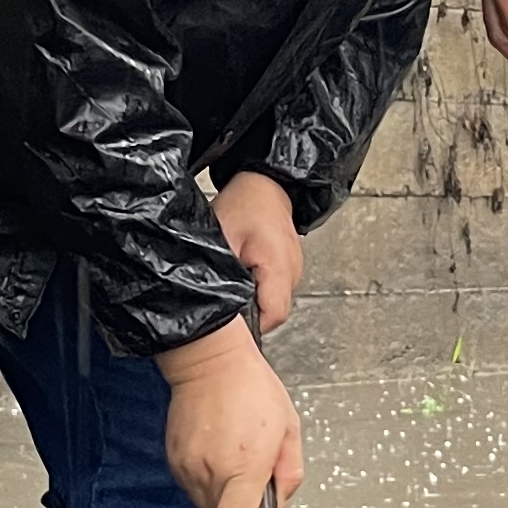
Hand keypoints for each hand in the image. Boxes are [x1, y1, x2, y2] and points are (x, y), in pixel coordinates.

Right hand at [158, 318, 305, 507]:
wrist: (210, 361)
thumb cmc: (251, 388)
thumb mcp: (289, 428)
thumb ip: (290, 473)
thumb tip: (280, 502)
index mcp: (244, 465)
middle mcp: (212, 470)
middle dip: (239, 504)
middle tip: (250, 473)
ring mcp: (188, 466)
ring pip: (205, 503)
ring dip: (221, 492)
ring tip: (232, 458)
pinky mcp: (173, 459)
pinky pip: (191, 485)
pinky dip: (205, 478)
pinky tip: (216, 451)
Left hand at [215, 171, 305, 335]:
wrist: (264, 182)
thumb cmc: (243, 203)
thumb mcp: (221, 237)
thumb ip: (220, 273)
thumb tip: (212, 302)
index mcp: (279, 265)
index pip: (274, 316)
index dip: (251, 325)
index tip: (232, 318)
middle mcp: (293, 271)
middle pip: (275, 314)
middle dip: (251, 314)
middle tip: (227, 300)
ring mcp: (294, 270)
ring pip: (274, 303)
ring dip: (255, 301)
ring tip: (236, 282)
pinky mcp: (290, 268)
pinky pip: (275, 290)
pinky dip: (260, 289)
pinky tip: (246, 275)